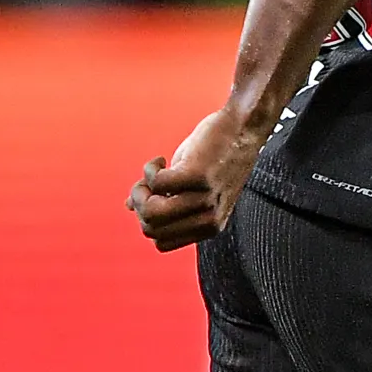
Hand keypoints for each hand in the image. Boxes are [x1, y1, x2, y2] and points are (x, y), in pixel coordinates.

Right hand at [129, 110, 260, 251]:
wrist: (242, 128)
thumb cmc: (215, 156)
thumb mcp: (190, 186)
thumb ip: (165, 202)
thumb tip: (129, 207)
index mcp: (210, 227)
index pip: (161, 243)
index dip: (148, 221)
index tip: (152, 197)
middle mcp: (209, 218)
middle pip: (151, 229)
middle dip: (139, 205)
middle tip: (146, 182)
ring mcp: (204, 198)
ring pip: (151, 211)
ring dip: (141, 188)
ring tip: (152, 172)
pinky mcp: (197, 176)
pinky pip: (156, 183)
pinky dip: (150, 170)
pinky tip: (161, 160)